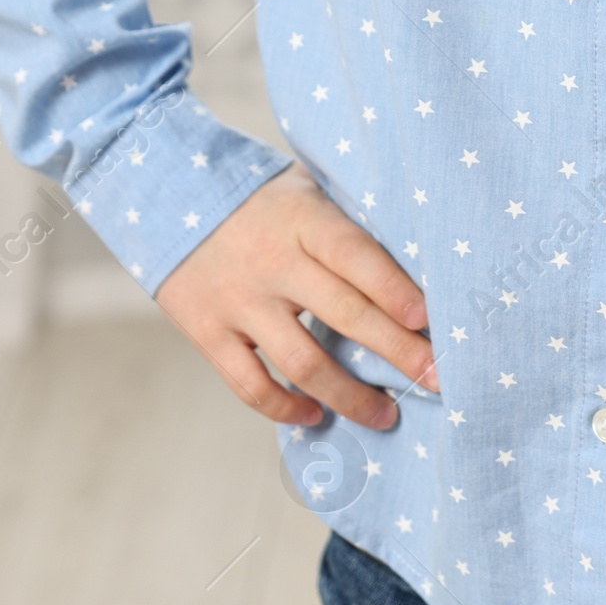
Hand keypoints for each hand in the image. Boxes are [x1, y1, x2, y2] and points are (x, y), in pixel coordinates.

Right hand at [155, 162, 438, 429]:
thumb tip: (416, 262)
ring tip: (385, 416)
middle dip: (398, 351)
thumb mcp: (306, 188)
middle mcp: (272, 262)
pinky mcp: (207, 333)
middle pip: (344, 314)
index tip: (432, 320)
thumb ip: (348, 222)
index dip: (396, 289)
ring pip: (303, 362)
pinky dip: (285, 409)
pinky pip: (251, 385)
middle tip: (438, 380)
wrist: (167, 194)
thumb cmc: (262, 198)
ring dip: (349, 396)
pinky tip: (315, 415)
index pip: (357, 255)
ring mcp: (238, 302)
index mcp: (303, 219)